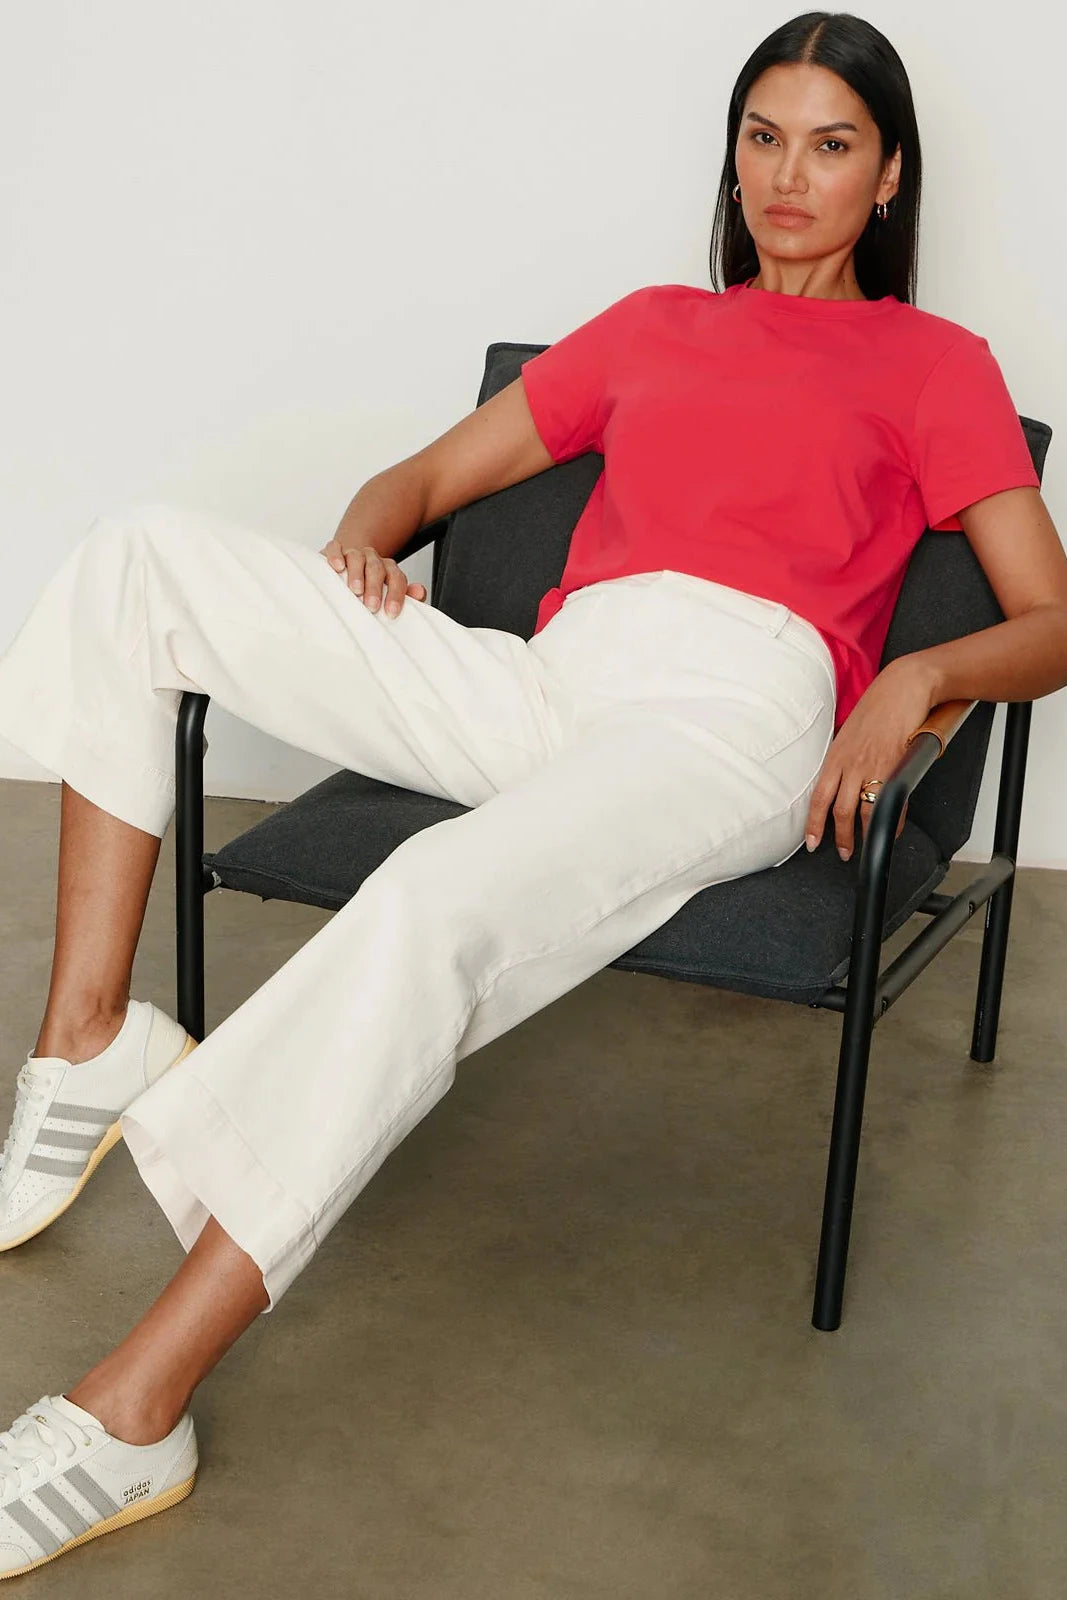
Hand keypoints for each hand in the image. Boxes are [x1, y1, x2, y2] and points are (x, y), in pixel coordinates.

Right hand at [318, 539, 427, 615]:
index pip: (397, 578)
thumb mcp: (387, 592)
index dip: (396, 595)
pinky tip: (338, 567)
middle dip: (376, 588)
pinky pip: (336, 548)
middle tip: (372, 606)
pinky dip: (336, 555)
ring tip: (356, 590)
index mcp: (388, 569)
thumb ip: (405, 594)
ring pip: (357, 558)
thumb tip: (420, 592)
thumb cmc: (368, 586)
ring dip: (357, 574)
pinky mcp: (335, 551)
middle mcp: (373, 559)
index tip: (391, 612)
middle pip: (377, 569)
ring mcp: (354, 553)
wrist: (347, 567)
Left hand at [804, 655, 938, 861]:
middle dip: (841, 837)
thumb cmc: (879, 707)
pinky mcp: (894, 764)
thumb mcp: (850, 733)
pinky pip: (891, 802)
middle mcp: (850, 762)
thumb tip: (843, 781)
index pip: (818, 796)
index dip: (813, 823)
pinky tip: (892, 829)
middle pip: (839, 810)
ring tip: (866, 848)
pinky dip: (892, 821)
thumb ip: (845, 758)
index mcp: (835, 755)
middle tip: (844, 853)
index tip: (811, 842)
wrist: (904, 686)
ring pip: (863, 810)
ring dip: (863, 834)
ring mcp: (872, 765)